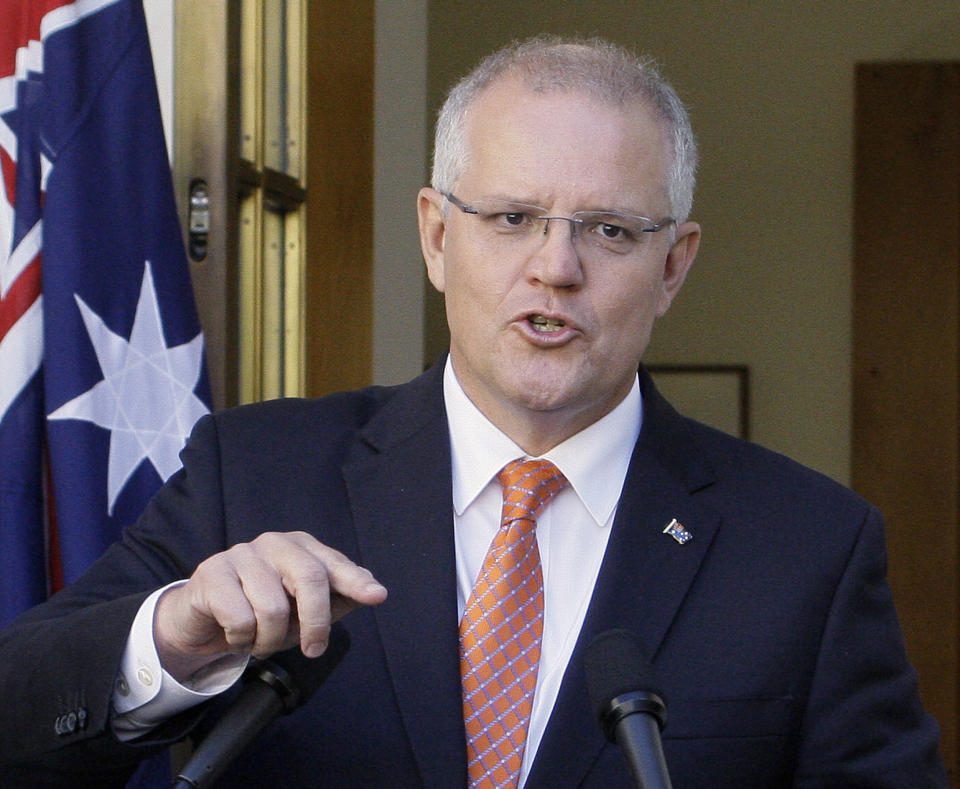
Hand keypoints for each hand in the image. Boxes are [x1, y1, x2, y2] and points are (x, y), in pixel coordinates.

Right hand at [153, 531, 386, 680]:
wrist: (205, 619)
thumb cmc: (263, 611)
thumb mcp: (304, 611)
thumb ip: (338, 598)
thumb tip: (374, 592)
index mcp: (303, 548)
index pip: (334, 564)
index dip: (355, 581)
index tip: (376, 596)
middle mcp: (275, 543)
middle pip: (310, 578)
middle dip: (316, 622)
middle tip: (313, 649)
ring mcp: (242, 554)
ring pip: (272, 608)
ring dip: (269, 639)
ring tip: (261, 640)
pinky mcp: (213, 572)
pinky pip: (239, 619)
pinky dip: (242, 640)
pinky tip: (236, 634)